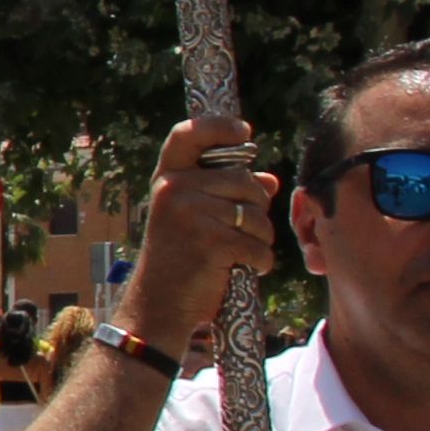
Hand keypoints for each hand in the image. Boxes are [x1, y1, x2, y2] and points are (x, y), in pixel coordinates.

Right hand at [125, 114, 282, 339]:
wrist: (160, 303)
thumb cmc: (180, 258)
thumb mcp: (195, 218)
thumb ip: (228, 194)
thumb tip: (270, 179)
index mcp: (167, 177)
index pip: (189, 133)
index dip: (219, 127)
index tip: (244, 132)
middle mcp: (174, 188)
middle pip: (244, 181)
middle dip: (256, 208)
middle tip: (244, 231)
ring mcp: (190, 214)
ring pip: (255, 213)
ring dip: (261, 237)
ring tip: (242, 251)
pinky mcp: (210, 241)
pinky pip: (257, 243)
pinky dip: (260, 260)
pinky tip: (245, 267)